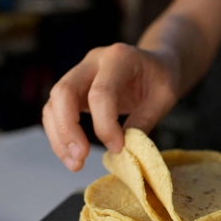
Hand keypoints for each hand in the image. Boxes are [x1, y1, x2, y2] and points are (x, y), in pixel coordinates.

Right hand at [42, 43, 177, 170]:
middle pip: (64, 92)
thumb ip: (145, 120)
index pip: (101, 92)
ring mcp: (80, 73)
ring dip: (60, 137)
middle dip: (68, 129)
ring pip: (54, 103)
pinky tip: (73, 154)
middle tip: (81, 158)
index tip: (118, 148)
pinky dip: (60, 135)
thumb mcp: (165, 96)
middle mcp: (93, 61)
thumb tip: (124, 149)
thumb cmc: (162, 77)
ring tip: (75, 164)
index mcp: (119, 57)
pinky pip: (56, 111)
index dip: (105, 125)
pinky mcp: (74, 88)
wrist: (157, 63)